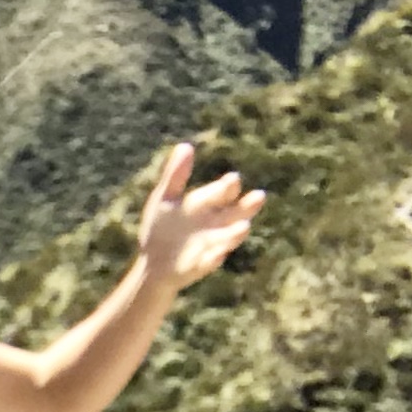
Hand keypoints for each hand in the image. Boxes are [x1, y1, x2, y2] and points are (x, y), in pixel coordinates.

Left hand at [135, 143, 264, 292]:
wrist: (152, 263)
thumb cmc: (162, 227)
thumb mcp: (165, 198)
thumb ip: (175, 175)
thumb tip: (185, 146)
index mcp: (208, 204)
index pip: (224, 191)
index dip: (229, 186)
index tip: (233, 180)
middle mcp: (216, 224)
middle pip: (236, 213)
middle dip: (246, 206)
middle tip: (258, 197)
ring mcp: (212, 245)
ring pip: (229, 238)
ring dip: (236, 233)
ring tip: (244, 227)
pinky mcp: (202, 265)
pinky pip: (210, 262)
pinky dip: (213, 259)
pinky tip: (216, 255)